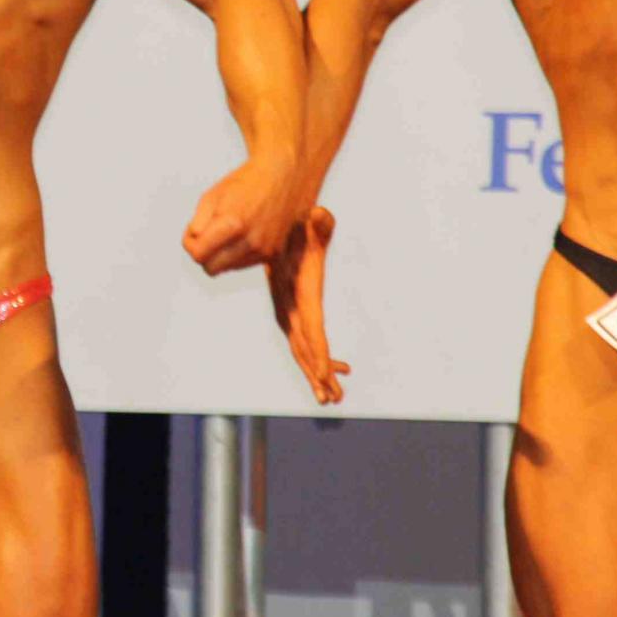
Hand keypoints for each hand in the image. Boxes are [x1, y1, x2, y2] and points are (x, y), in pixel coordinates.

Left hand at [182, 155, 297, 274]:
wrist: (282, 177)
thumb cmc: (243, 184)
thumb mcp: (212, 196)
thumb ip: (197, 223)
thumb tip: (194, 244)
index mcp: (233, 224)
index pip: (199, 255)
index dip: (190, 244)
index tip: (193, 232)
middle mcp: (251, 242)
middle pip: (211, 268)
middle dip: (204, 252)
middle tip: (207, 233)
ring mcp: (264, 250)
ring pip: (227, 268)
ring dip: (221, 254)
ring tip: (227, 231)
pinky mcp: (273, 254)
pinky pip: (243, 264)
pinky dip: (237, 254)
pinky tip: (242, 234)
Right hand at [267, 207, 347, 404]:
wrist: (275, 228)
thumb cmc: (297, 227)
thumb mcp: (310, 223)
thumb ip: (318, 223)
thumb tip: (321, 217)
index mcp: (298, 293)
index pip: (308, 326)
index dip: (316, 351)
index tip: (322, 374)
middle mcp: (291, 307)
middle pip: (304, 347)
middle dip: (316, 374)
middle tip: (329, 399)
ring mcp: (290, 312)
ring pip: (304, 350)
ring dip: (318, 374)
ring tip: (333, 398)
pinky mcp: (293, 312)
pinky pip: (306, 341)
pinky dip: (321, 357)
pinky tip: (342, 369)